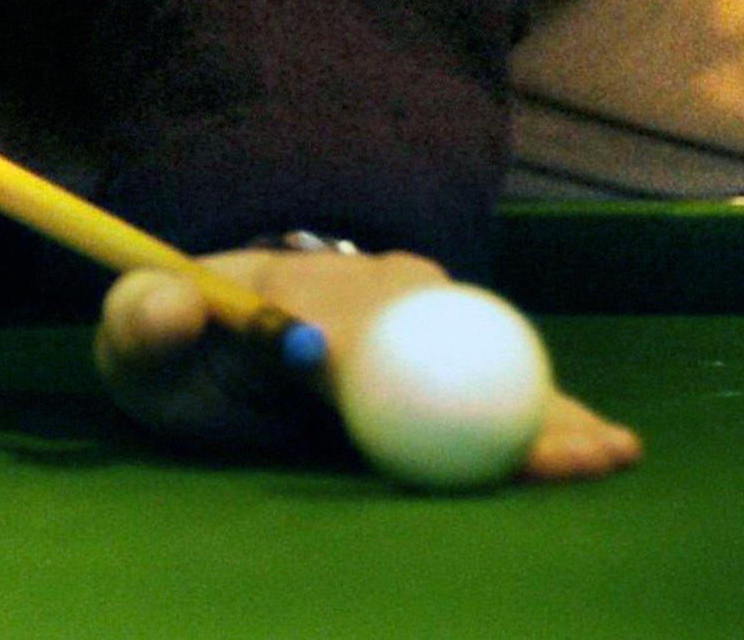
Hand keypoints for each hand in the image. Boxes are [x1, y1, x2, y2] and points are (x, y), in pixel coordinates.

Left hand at [95, 246, 641, 480]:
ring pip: (483, 360)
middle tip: (559, 448)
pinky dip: (546, 413)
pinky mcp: (447, 345)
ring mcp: (420, 313)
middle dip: (492, 393)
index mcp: (297, 290)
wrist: (225, 322)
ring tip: (606, 453)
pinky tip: (603, 446)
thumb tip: (174, 302)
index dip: (379, 363)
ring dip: (542, 408)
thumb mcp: (138, 342)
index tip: (422, 407)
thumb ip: (141, 324)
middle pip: (439, 343)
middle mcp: (374, 291)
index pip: (344, 330)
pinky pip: (497, 380)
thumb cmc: (182, 347)